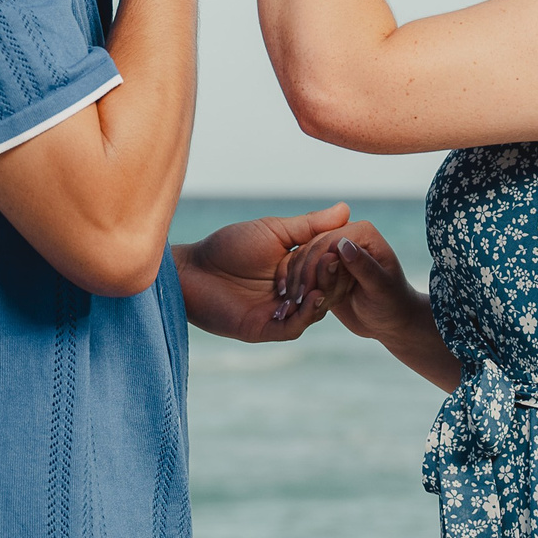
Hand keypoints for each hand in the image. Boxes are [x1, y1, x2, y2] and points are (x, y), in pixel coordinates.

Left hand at [173, 202, 355, 342]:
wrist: (191, 270)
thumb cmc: (227, 246)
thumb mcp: (274, 231)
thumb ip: (309, 225)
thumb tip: (346, 209)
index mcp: (297, 270)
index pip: (329, 269)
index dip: (338, 260)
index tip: (346, 246)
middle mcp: (293, 294)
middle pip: (326, 291)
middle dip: (332, 279)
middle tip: (335, 263)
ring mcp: (280, 313)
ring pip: (313, 311)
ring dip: (321, 297)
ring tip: (324, 281)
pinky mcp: (266, 329)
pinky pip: (293, 327)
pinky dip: (304, 315)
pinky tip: (310, 298)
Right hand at [277, 221, 424, 346]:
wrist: (388, 320)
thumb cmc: (392, 304)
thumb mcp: (381, 288)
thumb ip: (364, 266)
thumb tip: (343, 244)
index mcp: (362, 233)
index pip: (329, 239)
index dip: (315, 262)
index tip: (307, 290)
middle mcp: (346, 236)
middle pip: (311, 247)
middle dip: (303, 274)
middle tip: (296, 302)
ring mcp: (333, 250)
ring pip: (302, 259)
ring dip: (298, 282)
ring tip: (294, 306)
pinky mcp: (323, 267)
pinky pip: (302, 271)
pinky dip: (297, 287)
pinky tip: (294, 305)